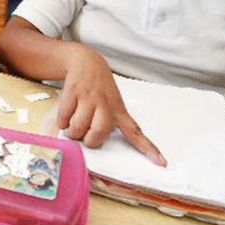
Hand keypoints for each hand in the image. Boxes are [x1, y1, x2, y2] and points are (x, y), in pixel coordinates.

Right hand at [57, 45, 166, 166]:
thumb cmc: (99, 88)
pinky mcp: (74, 92)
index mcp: (119, 110)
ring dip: (72, 132)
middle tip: (85, 137)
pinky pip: (64, 117)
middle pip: (99, 133)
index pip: (135, 132)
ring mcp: (89, 97)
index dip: (147, 149)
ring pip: (78, 127)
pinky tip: (65, 117)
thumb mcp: (112, 102)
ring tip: (72, 127)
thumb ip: (109, 121)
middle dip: (89, 140)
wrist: (86, 61)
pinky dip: (62, 122)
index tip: (161, 163)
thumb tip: (95, 143)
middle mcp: (106, 104)